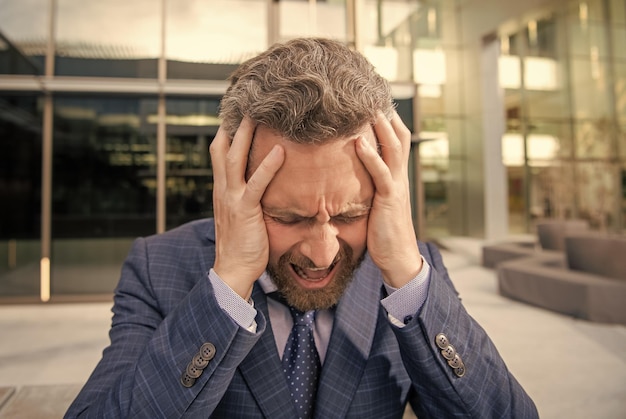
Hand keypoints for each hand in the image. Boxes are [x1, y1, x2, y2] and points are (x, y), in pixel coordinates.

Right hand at [209, 117, 284, 298]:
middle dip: (233, 124)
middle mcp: (223, 190)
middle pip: (223, 149)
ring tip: (259, 114)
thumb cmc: (242, 244)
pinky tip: (280, 150)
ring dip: (246, 135)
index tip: (237, 112)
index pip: (220, 153)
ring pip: (235, 159)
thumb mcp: (240, 215)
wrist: (232, 269)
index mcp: (222, 190)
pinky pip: (256, 183)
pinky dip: (268, 165)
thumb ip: (246, 197)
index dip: (227, 132)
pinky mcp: (244, 210)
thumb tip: (259, 184)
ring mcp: (231, 198)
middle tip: (247, 102)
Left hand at [355, 111, 421, 287]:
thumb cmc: (383, 231)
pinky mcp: (389, 199)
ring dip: (381, 126)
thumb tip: (349, 172)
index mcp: (396, 175)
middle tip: (372, 91)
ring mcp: (397, 186)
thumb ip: (368, 185)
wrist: (397, 257)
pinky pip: (381, 174)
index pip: (396, 139)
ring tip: (369, 107)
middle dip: (387, 112)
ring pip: (394, 148)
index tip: (373, 98)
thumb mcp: (376, 202)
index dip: (387, 118)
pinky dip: (371, 156)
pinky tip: (359, 143)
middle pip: (399, 135)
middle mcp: (400, 176)